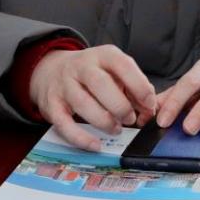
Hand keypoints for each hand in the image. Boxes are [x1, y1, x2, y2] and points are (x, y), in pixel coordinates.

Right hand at [30, 45, 156, 150]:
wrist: (51, 70)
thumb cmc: (91, 73)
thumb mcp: (113, 71)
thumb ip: (133, 88)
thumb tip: (149, 109)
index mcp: (102, 55)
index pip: (122, 65)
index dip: (139, 85)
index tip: (149, 103)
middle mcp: (81, 67)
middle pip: (100, 83)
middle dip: (120, 106)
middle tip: (130, 119)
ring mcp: (64, 85)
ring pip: (82, 103)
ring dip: (104, 121)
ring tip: (116, 129)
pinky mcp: (52, 105)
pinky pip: (65, 124)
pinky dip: (81, 138)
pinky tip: (95, 144)